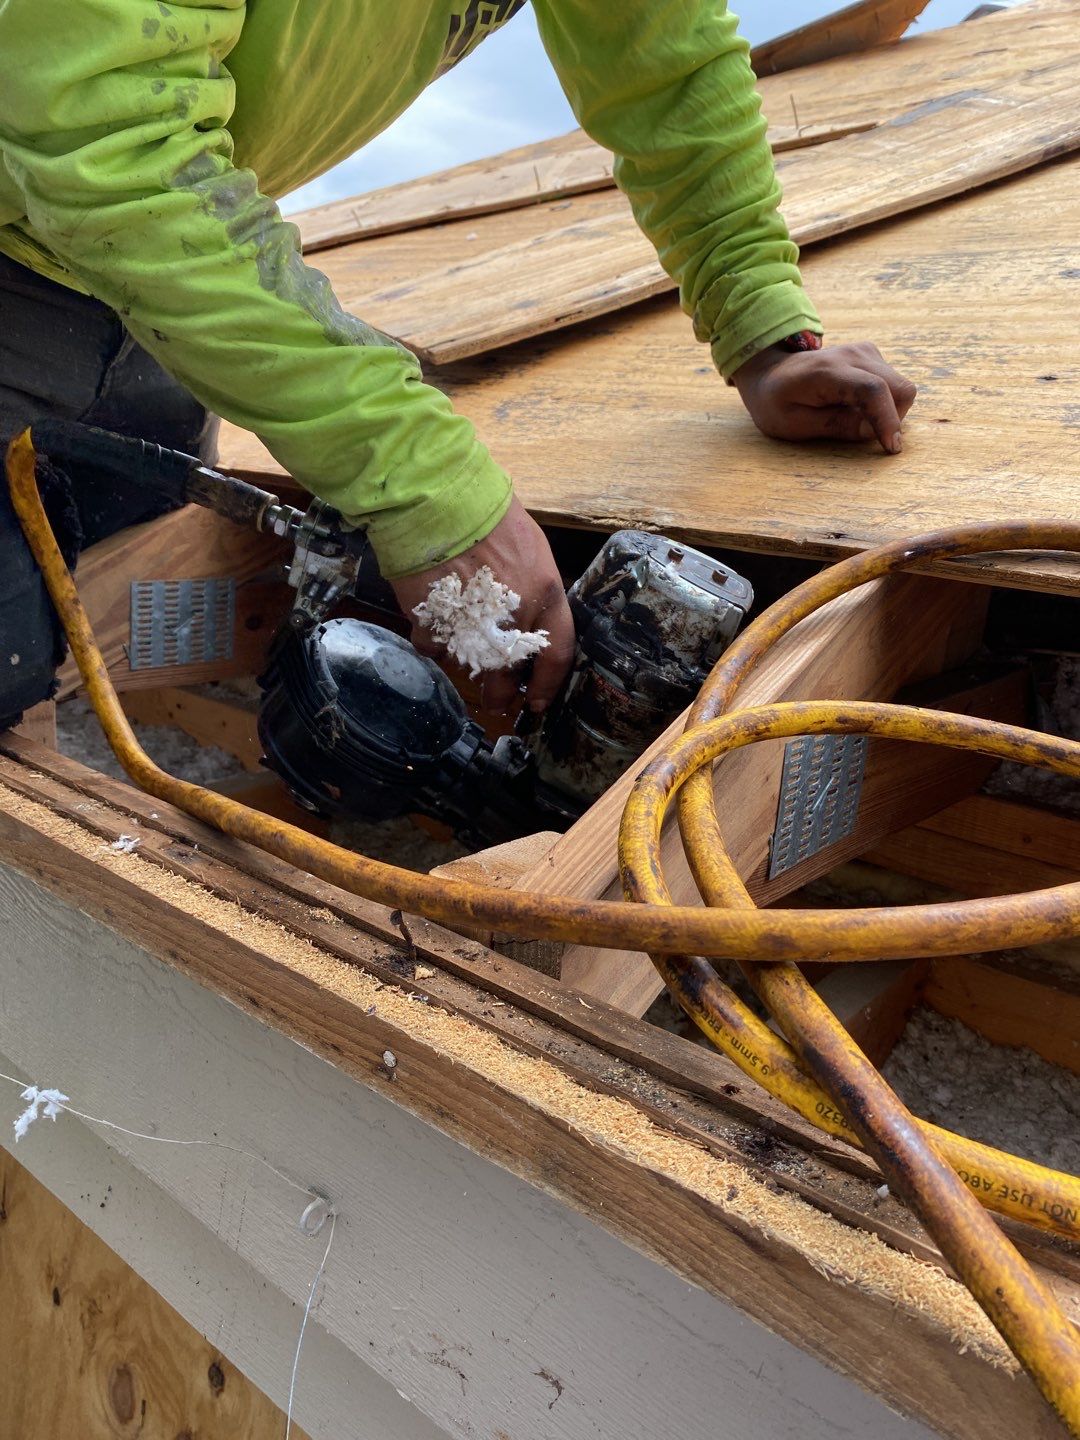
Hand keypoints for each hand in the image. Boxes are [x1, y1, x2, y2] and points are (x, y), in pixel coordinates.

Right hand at [389, 496, 574, 714]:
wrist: (437, 499)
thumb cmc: (488, 512)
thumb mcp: (530, 547)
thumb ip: (533, 586)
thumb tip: (527, 613)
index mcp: (544, 595)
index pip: (558, 653)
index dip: (548, 684)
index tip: (537, 701)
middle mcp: (512, 619)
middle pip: (508, 673)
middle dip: (500, 693)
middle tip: (495, 698)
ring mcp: (471, 626)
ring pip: (468, 663)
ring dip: (464, 658)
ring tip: (458, 641)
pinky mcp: (434, 625)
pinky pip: (433, 645)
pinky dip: (432, 637)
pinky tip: (432, 617)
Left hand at [732, 341, 916, 453]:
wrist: (770, 373)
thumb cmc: (777, 402)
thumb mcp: (794, 423)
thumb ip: (834, 425)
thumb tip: (872, 431)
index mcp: (828, 371)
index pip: (872, 390)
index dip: (888, 420)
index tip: (892, 448)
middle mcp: (852, 355)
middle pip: (900, 388)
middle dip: (893, 419)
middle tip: (864, 434)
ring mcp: (864, 352)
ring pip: (902, 387)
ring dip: (888, 411)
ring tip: (852, 417)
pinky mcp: (870, 355)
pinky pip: (893, 384)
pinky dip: (883, 401)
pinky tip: (855, 406)